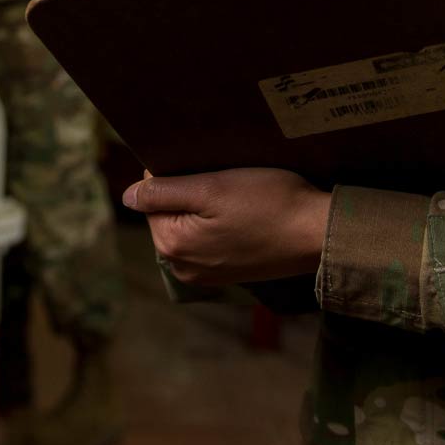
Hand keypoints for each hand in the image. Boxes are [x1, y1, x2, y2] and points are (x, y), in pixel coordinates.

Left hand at [122, 168, 331, 285]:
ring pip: (191, 227)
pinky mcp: (228, 273)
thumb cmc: (268, 204)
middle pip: (170, 216)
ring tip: (238, 197)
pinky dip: (221, 225)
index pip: (152, 200)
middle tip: (225, 181)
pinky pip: (210, 241)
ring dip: (207, 209)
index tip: (208, 169)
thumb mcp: (212, 187)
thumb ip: (164, 192)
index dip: (176, 177)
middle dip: (190, 195)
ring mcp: (206, 274)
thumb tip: (127, 196)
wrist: (317, 233)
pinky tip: (245, 215)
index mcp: (172, 246)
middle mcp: (183, 268)